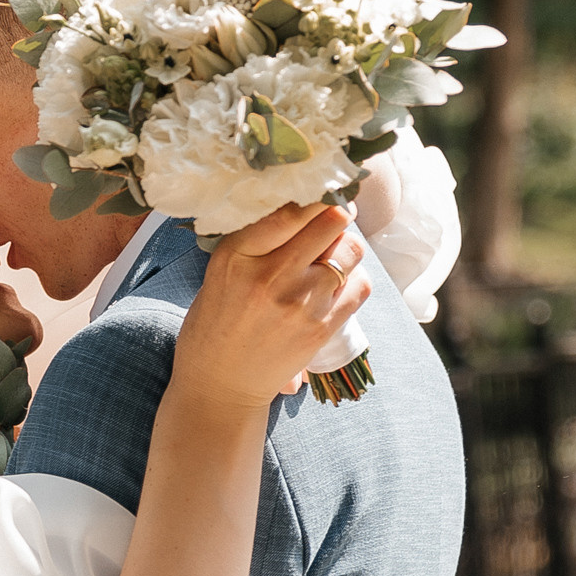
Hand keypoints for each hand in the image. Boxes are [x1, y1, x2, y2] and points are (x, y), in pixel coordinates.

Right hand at [171, 196, 371, 421]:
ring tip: (333, 256)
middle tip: (335, 216)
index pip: (288, 211)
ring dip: (347, 248)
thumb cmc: (216, 324)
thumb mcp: (220, 273)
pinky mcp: (322, 327)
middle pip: (329, 222)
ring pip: (350, 251)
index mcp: (237, 256)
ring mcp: (300, 302)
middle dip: (336, 214)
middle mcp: (269, 275)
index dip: (313, 195)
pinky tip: (338, 285)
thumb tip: (301, 206)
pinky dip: (355, 279)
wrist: (220, 386)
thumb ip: (255, 242)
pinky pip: (359, 286)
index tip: (320, 189)